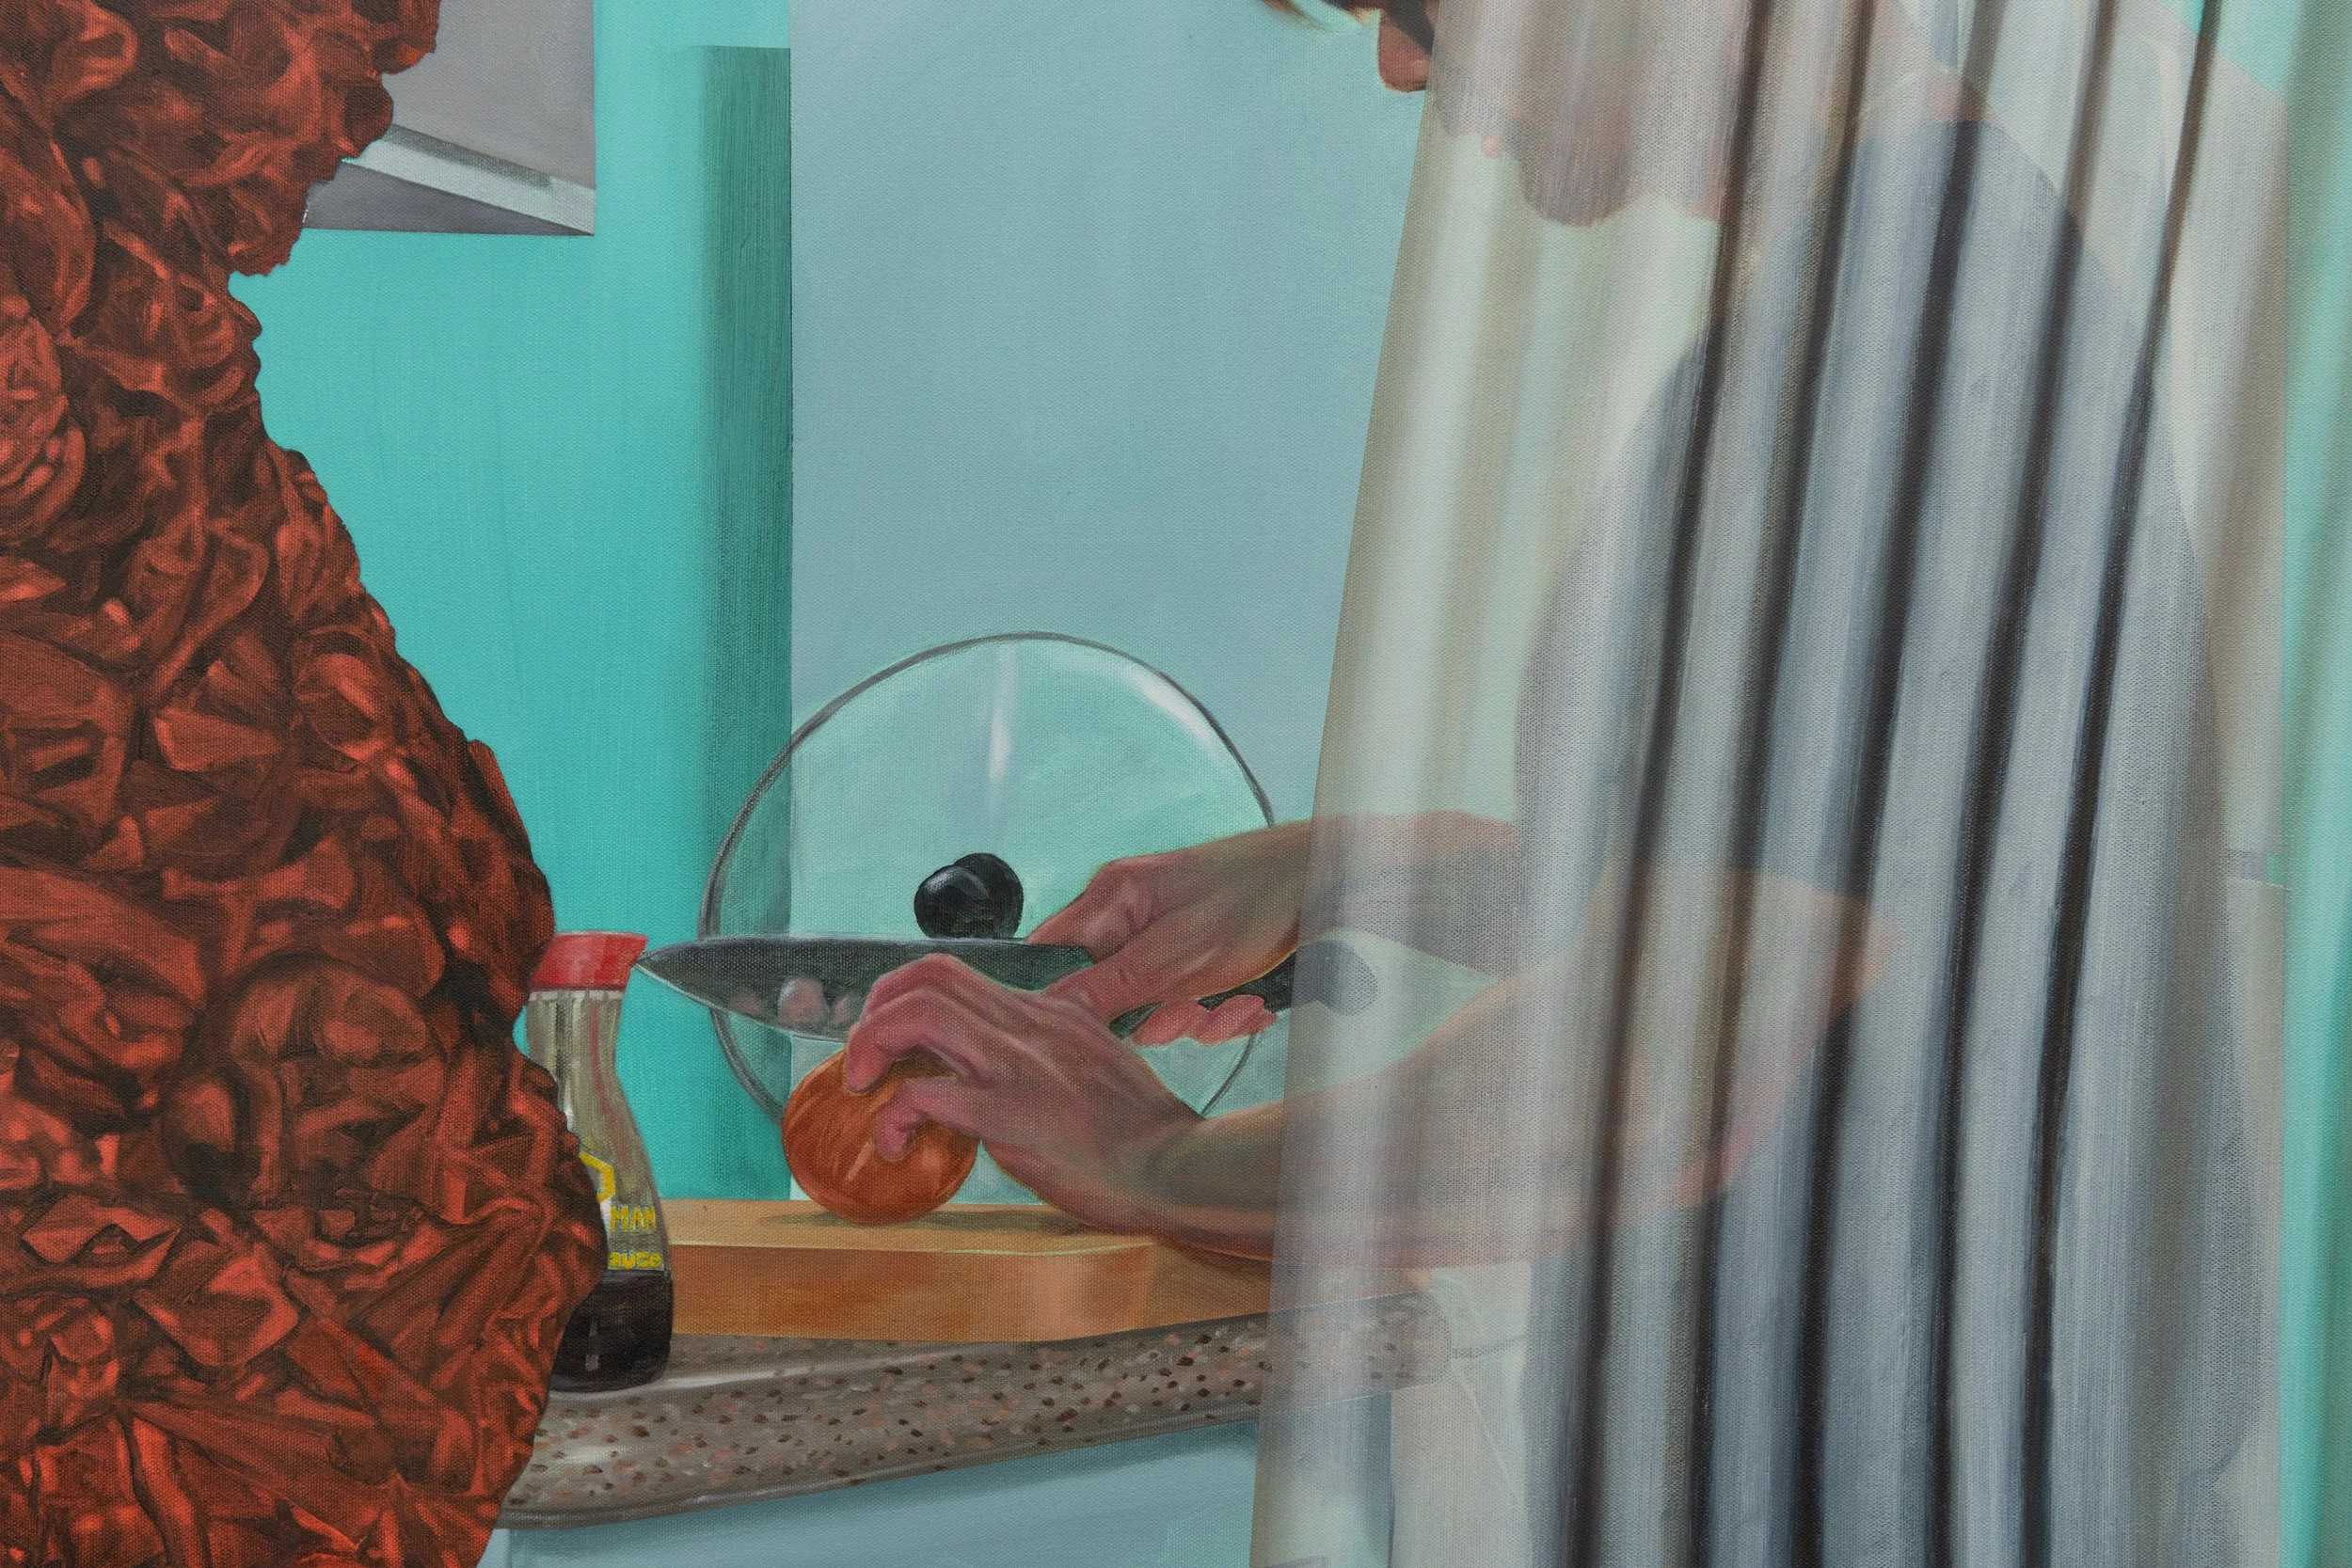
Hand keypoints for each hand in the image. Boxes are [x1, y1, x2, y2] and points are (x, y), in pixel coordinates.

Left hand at [842, 955, 1202, 1231]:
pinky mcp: (1007, 1112)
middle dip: (877, 1007)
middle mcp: (1030, 1024)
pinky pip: (922, 1093)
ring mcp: (1018, 1065)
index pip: (960, 973)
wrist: (1176, 1167)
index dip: (907, 996)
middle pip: (929, 974)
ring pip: (916, 1014)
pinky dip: (892, 1115)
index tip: (894, 1035)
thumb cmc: (1143, 1132)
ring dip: (869, 1043)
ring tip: (862, 1083)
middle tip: (864, 1053)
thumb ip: (1054, 1049)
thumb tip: (1005, 1064)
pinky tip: (896, 1143)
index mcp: (1052, 1011)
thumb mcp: (1098, 1061)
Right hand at [1030, 821, 1310, 1044]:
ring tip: (1237, 1006)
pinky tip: (1249, 1003)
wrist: (1328, 883)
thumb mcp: (1179, 957)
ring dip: (1194, 1018)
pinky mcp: (1191, 947)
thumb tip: (1051, 1011)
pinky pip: (1183, 996)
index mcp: (1111, 895)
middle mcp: (1128, 908)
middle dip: (1152, 1016)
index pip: (1049, 954)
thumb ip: (1111, 985)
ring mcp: (1161, 927)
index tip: (1102, 1028)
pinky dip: (1217, 1009)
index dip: (1066, 999)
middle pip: (1102, 987)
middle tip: (1191, 1016)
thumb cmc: (1259, 903)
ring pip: (1149, 1000)